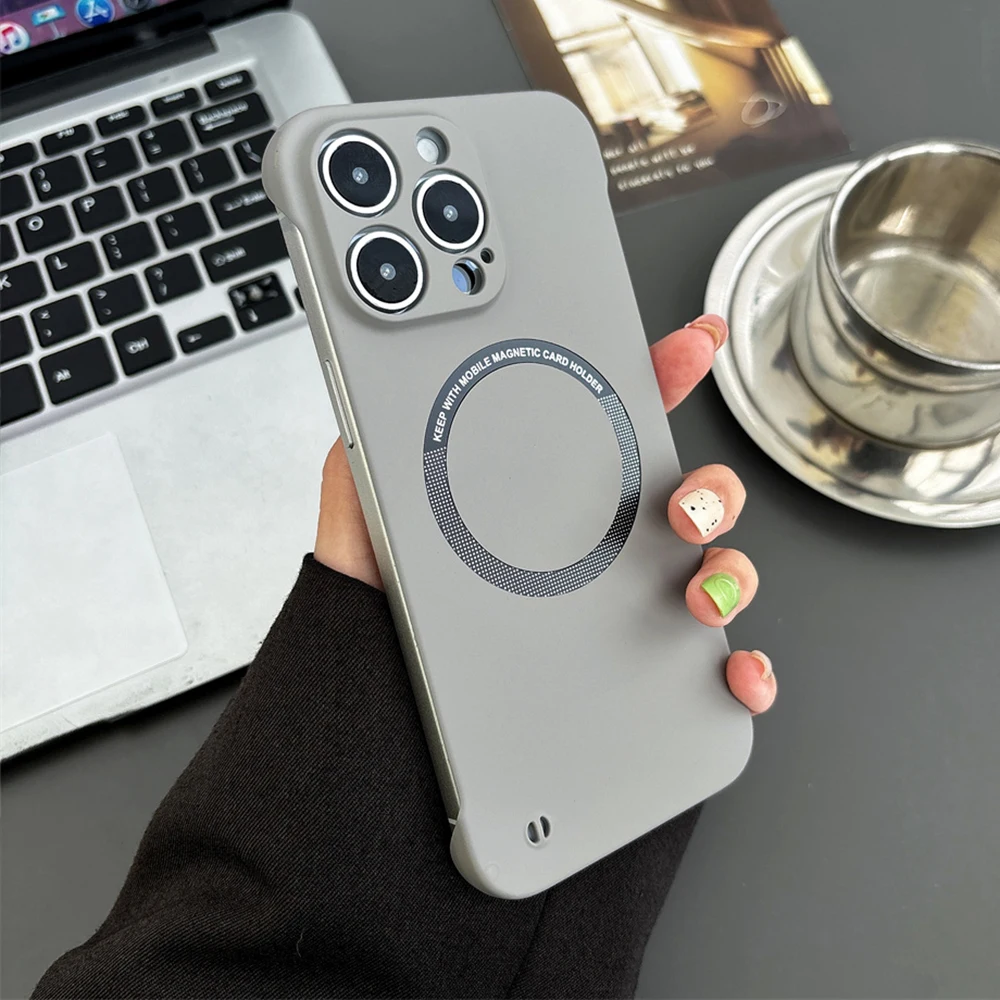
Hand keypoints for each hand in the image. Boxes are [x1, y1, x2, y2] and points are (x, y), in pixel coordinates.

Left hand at [315, 314, 775, 714]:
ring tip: (699, 590)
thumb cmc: (378, 588)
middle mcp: (600, 546)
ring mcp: (623, 607)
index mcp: (555, 494)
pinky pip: (710, 671)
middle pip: (694, 498)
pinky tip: (732, 671)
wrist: (370, 680)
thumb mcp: (374, 491)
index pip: (621, 423)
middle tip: (682, 505)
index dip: (662, 375)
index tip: (693, 341)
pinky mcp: (633, 672)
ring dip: (733, 572)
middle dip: (715, 489)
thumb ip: (388, 428)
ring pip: (718, 573)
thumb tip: (395, 365)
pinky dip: (742, 671)